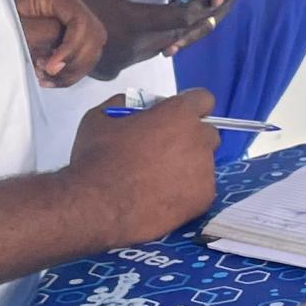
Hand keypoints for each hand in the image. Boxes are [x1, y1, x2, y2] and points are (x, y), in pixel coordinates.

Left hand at [14, 0, 108, 88]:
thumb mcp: (14, 24)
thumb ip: (40, 35)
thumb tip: (60, 58)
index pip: (80, 21)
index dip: (71, 48)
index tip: (52, 67)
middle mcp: (69, 0)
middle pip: (94, 34)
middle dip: (76, 60)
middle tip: (50, 73)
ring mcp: (72, 16)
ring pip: (93, 47)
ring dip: (75, 69)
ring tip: (48, 77)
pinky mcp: (70, 32)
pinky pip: (84, 54)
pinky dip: (72, 71)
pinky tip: (52, 78)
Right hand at [63, 0, 198, 78]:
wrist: (43, 26)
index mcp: (134, 20)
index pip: (178, 18)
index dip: (198, 10)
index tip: (210, 3)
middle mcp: (134, 45)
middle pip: (173, 37)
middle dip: (190, 25)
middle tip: (206, 14)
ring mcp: (124, 61)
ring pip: (159, 49)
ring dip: (170, 36)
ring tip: (182, 23)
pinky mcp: (113, 71)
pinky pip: (141, 58)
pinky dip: (150, 45)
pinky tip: (149, 34)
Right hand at [70, 90, 220, 242]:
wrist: (98, 206)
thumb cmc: (98, 158)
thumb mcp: (100, 118)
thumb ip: (124, 106)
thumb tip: (135, 109)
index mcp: (178, 114)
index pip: (202, 100)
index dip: (189, 107)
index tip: (175, 118)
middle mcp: (199, 139)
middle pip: (207, 133)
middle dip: (191, 138)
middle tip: (165, 151)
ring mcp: (205, 170)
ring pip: (204, 163)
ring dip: (188, 166)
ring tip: (160, 180)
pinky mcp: (204, 198)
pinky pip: (201, 189)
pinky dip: (186, 192)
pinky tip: (163, 198)